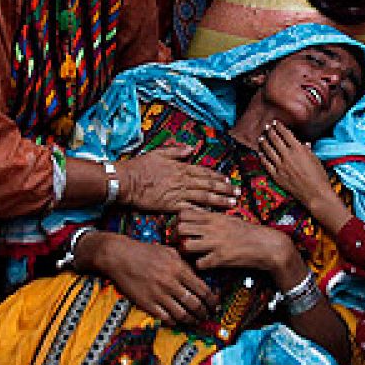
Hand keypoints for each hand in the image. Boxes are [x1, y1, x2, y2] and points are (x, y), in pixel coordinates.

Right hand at [90, 234, 215, 324]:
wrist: (119, 256)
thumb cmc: (144, 251)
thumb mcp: (169, 252)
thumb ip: (184, 264)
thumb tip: (197, 276)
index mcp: (178, 269)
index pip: (202, 289)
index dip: (212, 300)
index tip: (215, 305)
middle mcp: (170, 283)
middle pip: (194, 304)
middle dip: (204, 313)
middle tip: (207, 316)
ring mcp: (158, 295)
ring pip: (182, 314)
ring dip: (191, 320)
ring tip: (194, 321)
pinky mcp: (146, 303)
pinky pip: (165, 317)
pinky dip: (174, 321)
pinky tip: (177, 320)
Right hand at [119, 144, 237, 212]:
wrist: (126, 180)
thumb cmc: (140, 167)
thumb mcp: (159, 153)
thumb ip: (176, 151)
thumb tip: (190, 148)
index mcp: (181, 167)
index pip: (204, 172)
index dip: (218, 177)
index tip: (229, 180)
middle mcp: (183, 180)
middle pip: (209, 185)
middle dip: (225, 189)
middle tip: (238, 193)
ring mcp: (178, 193)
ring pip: (204, 197)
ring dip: (220, 200)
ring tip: (232, 204)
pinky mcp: (171, 205)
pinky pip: (190, 209)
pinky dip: (202, 212)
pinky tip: (212, 216)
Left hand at [176, 208, 299, 281]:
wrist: (267, 245)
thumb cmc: (248, 232)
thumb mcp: (229, 219)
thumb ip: (212, 218)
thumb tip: (196, 218)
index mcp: (214, 216)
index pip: (184, 213)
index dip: (178, 221)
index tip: (180, 229)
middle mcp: (212, 228)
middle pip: (180, 228)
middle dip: (176, 237)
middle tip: (179, 243)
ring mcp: (216, 243)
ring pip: (186, 245)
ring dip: (185, 252)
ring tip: (191, 255)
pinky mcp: (220, 258)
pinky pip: (199, 264)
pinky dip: (199, 266)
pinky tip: (205, 264)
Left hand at [255, 122, 349, 233]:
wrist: (315, 194)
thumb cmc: (319, 176)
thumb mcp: (315, 159)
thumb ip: (307, 150)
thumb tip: (304, 143)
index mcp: (298, 149)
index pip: (286, 134)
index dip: (279, 127)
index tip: (275, 122)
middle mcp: (287, 156)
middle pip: (275, 140)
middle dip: (270, 132)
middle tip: (266, 127)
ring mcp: (280, 166)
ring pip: (268, 151)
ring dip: (264, 143)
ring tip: (261, 138)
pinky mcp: (277, 176)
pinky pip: (267, 165)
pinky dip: (262, 158)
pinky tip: (260, 154)